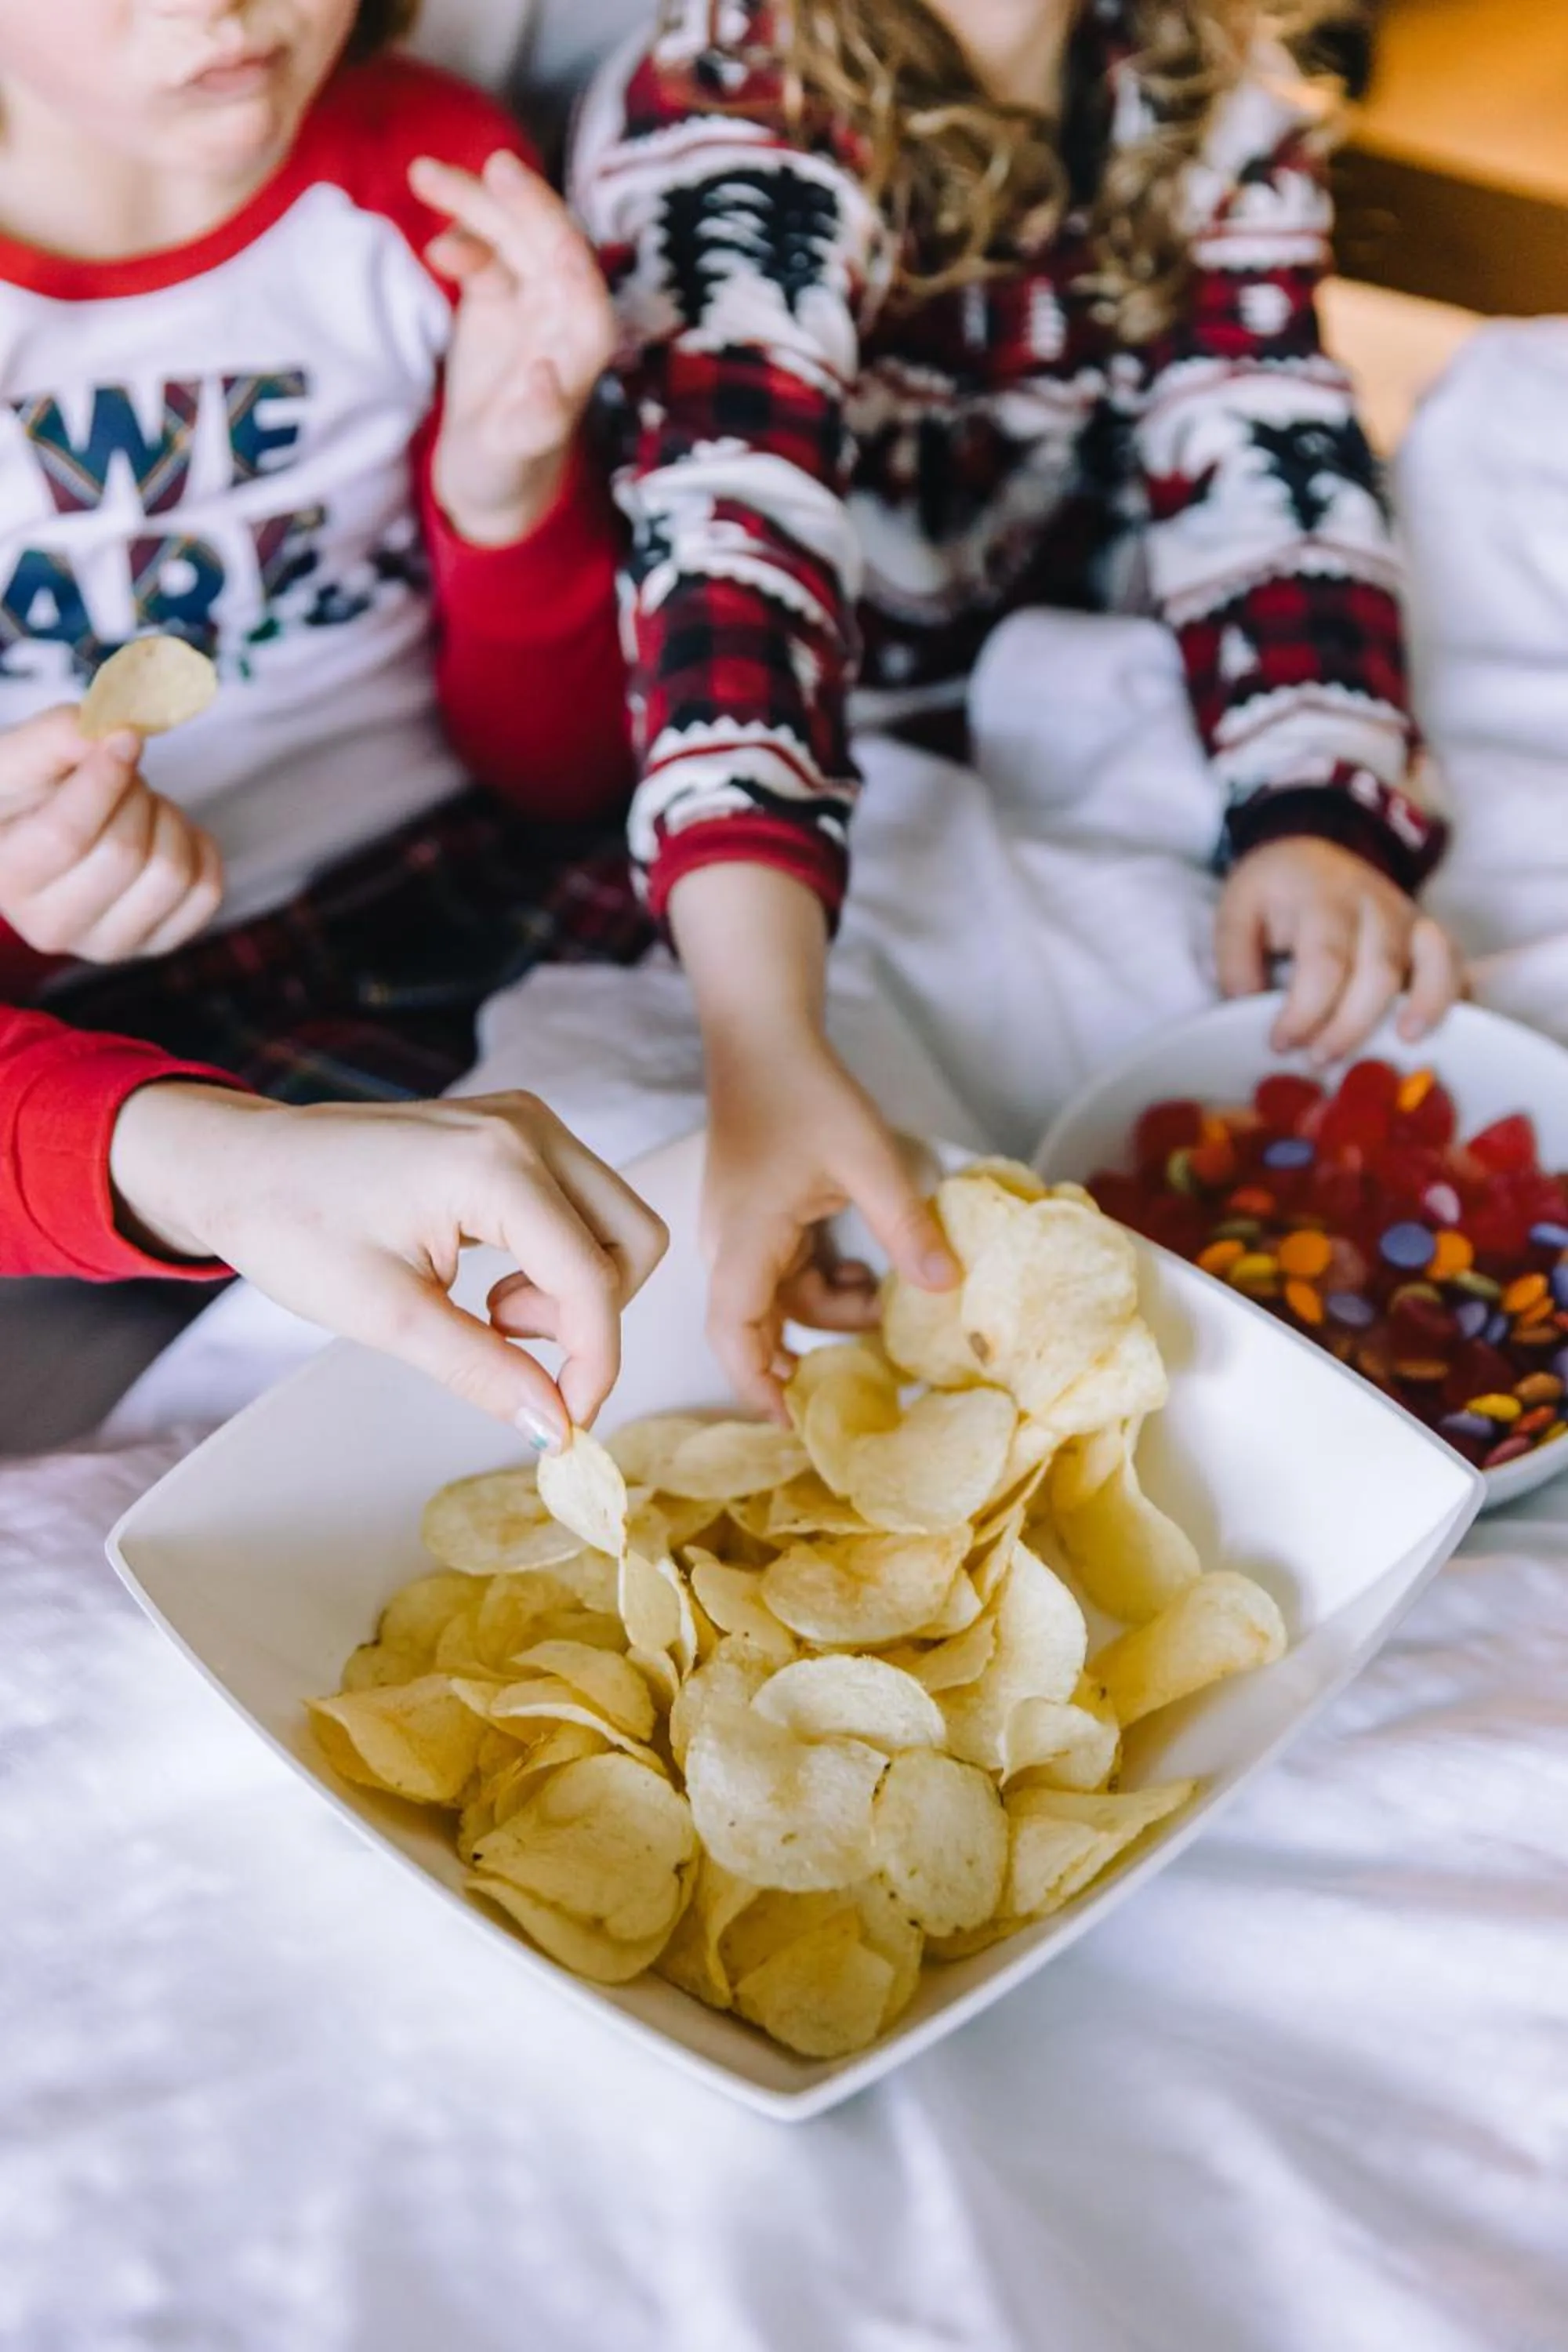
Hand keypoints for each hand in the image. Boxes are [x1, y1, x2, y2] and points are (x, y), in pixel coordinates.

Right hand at [0, 706, 222, 960]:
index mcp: (6, 876)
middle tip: (124, 777)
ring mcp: (107, 944)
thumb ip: (56, 736)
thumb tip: (117, 736)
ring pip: (171, 874)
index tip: (124, 740)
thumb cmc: (26, 796)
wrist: (43, 839)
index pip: (66, 835)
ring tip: (141, 806)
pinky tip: (166, 833)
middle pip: (124, 854)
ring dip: (168, 819)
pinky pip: (206, 892)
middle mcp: (51, 926)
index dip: (104, 780)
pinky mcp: (157, 944)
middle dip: (135, 796)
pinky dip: (199, 847)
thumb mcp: (18, 757)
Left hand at [107, 1086, 667, 1440]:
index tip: (567, 1424)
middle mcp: (528, 1128)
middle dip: (591, 1315)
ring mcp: (526, 1121)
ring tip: (488, 1312)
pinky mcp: (516, 1131)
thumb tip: (558, 1427)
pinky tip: (489, 1282)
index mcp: (496, 1164)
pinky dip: (557, 1260)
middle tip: (505, 1340)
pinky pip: (580, 1206)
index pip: (594, 1278)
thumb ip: (484, 1370)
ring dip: (574, 1289)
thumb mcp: (387, 1316)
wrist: (239, 1166)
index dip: (594, 1363)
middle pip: (632, 1240)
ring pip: (615, 1223)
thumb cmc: (292, 1227)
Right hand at [410, 148, 615, 547]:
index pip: (579, 275)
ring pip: (510, 236)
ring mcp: (532, 299)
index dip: (555, 232)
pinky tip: (434, 249)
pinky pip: (485, 253)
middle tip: (485, 166)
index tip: (521, 198)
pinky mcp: (499, 297)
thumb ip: (537, 420)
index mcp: (584, 345)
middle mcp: (566, 312)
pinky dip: (460, 239)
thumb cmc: (510, 470)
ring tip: (423, 176)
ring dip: (473, 204)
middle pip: (545, 241)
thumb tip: (546, 375)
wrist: (487, 475)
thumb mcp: (517, 454)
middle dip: (516, 202)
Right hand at [668, 861, 957, 1419]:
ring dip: (830, 1309)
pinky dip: (823, 1281)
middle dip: (810, 1352)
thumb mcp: (867, 1158)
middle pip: (760, 1326)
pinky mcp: (755, 1222)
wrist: (764, 1040)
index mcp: (743, 1241)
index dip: (756, 1386)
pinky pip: (786, 1275)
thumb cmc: (805, 1092)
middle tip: (866, 1376)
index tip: (791, 1425)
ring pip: (781, 1301)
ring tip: (884, 1296)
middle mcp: (729, 1247)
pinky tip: (864, 1267)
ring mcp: (740, 1236)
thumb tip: (947, 1288)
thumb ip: (905, 1224)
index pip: (733, 1334)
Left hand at [1216, 837, 1462, 1063]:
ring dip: (1424, 1006)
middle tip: (1319, 1060)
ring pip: (1433, 962)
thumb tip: (1249, 1009)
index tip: (1281, 1043)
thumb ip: (1235, 959)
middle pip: (1379, 971)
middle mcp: (1376, 906)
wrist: (1313, 850)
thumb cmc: (1275, 890)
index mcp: (1324, 899)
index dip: (1306, 1011)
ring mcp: (1411, 918)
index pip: (1325, 961)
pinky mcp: (1429, 935)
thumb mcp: (1236, 909)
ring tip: (1403, 1042)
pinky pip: (1456, 964)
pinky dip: (1453, 998)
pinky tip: (1435, 1032)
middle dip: (1351, 1025)